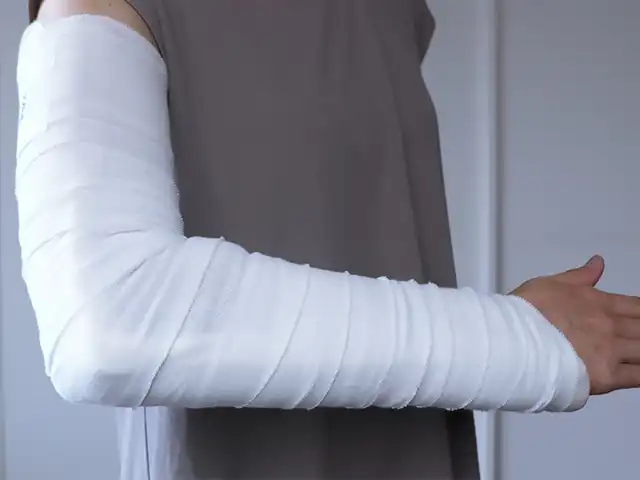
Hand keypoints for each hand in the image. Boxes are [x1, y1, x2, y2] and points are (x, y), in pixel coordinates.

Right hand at [511, 255, 639, 395]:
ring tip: (637, 353)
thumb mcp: (550, 283)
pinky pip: (638, 376)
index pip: (637, 306)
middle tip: (638, 334)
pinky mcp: (606, 376)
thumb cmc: (526, 312)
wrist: (514, 338)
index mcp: (599, 302)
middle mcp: (609, 325)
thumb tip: (597, 263)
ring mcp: (610, 351)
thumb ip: (580, 275)